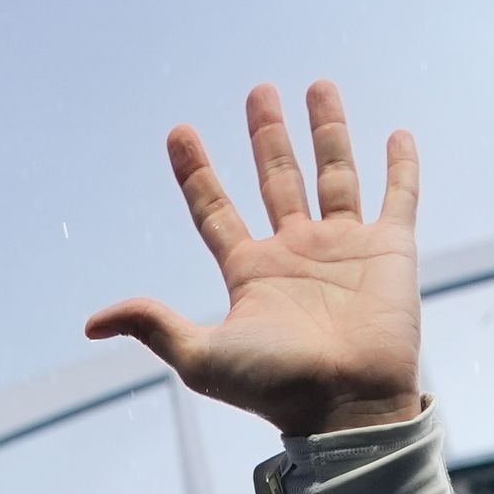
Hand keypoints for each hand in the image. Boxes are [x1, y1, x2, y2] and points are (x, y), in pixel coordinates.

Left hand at [84, 81, 423, 439]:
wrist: (348, 407)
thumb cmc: (277, 388)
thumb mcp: (202, 356)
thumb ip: (153, 326)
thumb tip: (92, 323)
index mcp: (250, 273)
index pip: (215, 210)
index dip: (195, 172)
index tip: (179, 132)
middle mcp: (296, 253)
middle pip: (276, 179)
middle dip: (266, 135)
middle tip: (258, 92)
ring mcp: (345, 248)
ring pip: (335, 174)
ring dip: (328, 131)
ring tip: (318, 86)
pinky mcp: (390, 251)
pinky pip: (398, 198)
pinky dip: (401, 168)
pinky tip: (397, 135)